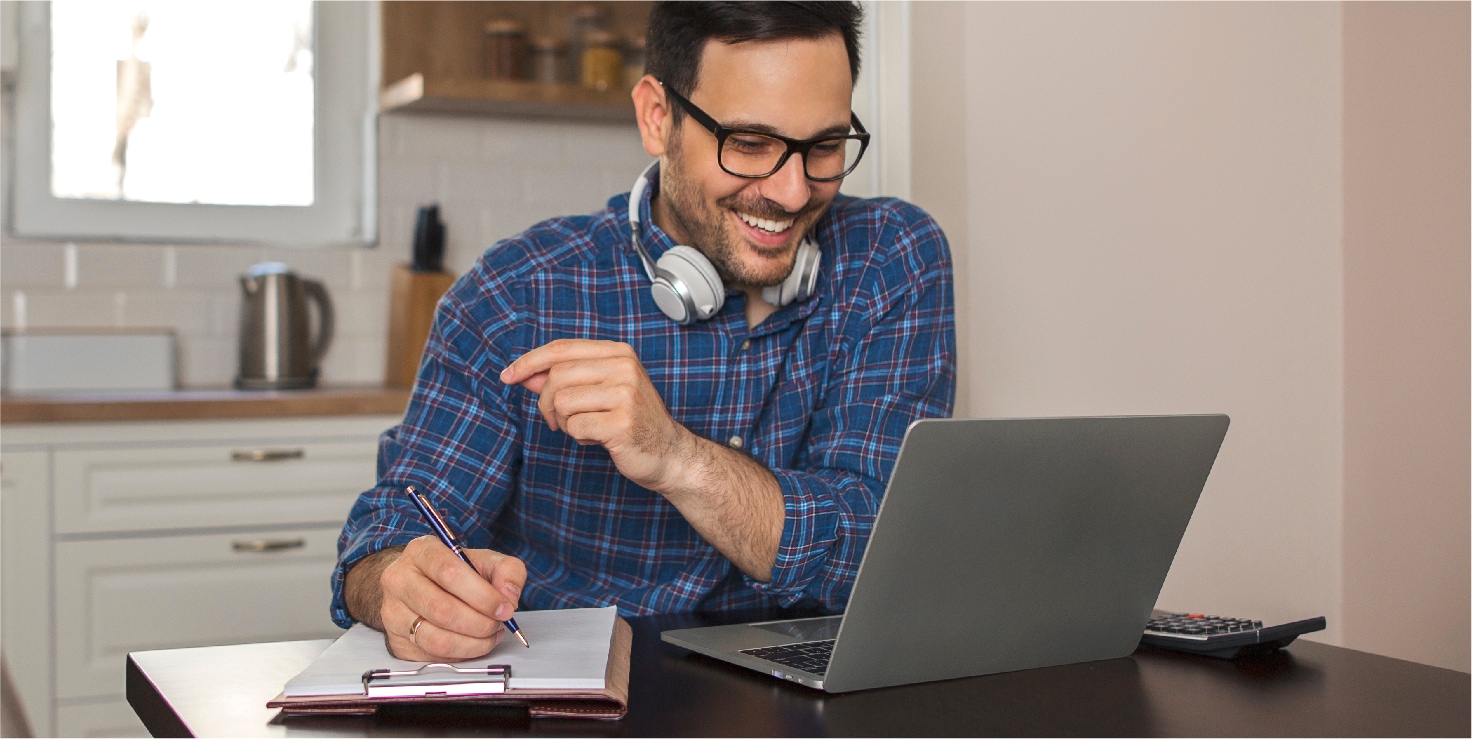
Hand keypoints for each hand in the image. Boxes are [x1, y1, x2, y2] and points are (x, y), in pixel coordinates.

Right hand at [376, 535, 525, 660]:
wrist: (418, 585)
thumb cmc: (453, 573)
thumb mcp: (484, 561)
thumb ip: (507, 570)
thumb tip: (509, 595)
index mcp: (422, 551)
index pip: (450, 572)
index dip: (482, 595)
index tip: (504, 608)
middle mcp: (399, 580)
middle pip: (442, 609)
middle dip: (480, 623)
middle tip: (498, 625)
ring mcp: (393, 612)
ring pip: (436, 639)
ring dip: (472, 643)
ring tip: (489, 636)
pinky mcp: (396, 641)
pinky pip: (432, 656)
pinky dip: (460, 654)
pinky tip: (472, 643)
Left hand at [501, 339, 691, 490]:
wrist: (669, 454)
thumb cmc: (630, 421)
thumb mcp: (598, 392)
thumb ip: (564, 380)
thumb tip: (525, 374)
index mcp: (618, 353)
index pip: (562, 348)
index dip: (530, 361)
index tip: (507, 376)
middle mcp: (623, 367)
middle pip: (557, 376)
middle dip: (546, 403)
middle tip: (558, 421)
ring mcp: (626, 394)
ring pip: (562, 401)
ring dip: (565, 422)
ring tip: (585, 429)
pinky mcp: (623, 422)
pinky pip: (575, 426)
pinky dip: (579, 437)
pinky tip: (597, 439)